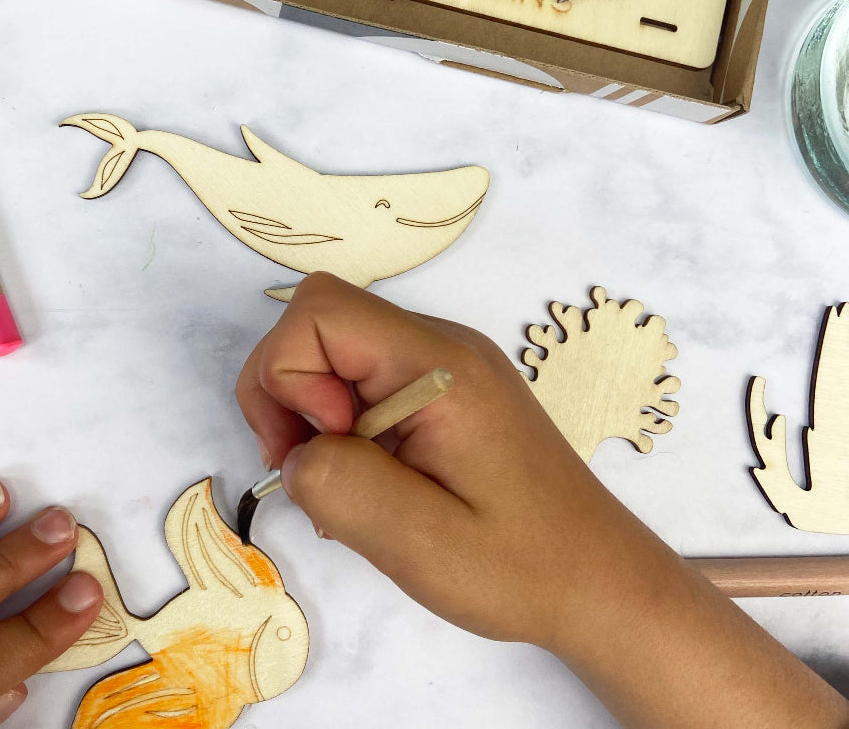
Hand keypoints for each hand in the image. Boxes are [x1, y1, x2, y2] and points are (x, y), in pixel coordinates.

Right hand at [237, 274, 848, 728]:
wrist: (602, 580)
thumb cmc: (520, 567)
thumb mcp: (419, 542)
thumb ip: (338, 484)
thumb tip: (296, 452)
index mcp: (438, 365)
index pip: (320, 311)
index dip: (291, 375)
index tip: (321, 448)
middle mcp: (442, 344)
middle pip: (322, 322)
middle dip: (290, 393)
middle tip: (316, 472)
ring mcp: (447, 362)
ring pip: (339, 351)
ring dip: (317, 415)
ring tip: (349, 489)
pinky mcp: (448, 388)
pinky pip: (368, 379)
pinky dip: (345, 425)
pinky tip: (373, 482)